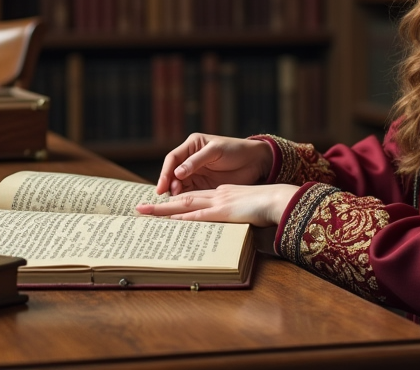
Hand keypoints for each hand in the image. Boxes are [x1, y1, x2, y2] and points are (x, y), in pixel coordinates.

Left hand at [135, 184, 298, 227]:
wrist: (279, 198)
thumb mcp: (248, 209)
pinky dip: (183, 217)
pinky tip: (170, 221)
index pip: (194, 198)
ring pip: (185, 204)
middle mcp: (217, 195)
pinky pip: (200, 215)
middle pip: (183, 199)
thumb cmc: (269, 206)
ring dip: (163, 209)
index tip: (161, 207)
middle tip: (140, 208)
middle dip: (160, 205)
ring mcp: (219, 202)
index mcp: (222, 194)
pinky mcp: (224, 211)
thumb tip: (232, 224)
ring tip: (144, 212)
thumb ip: (237, 215)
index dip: (176, 202)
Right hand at [154, 133, 273, 195]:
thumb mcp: (216, 151)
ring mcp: (196, 173)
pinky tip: (181, 204)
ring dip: (175, 192)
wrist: (255, 161)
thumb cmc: (236, 150)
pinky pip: (189, 192)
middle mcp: (190, 159)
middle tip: (168, 195)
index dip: (165, 172)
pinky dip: (184, 198)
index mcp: (192, 145)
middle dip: (168, 184)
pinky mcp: (202, 185)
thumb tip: (177, 173)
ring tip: (175, 200)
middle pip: (172, 173)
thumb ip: (196, 161)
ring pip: (178, 184)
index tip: (163, 185)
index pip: (173, 158)